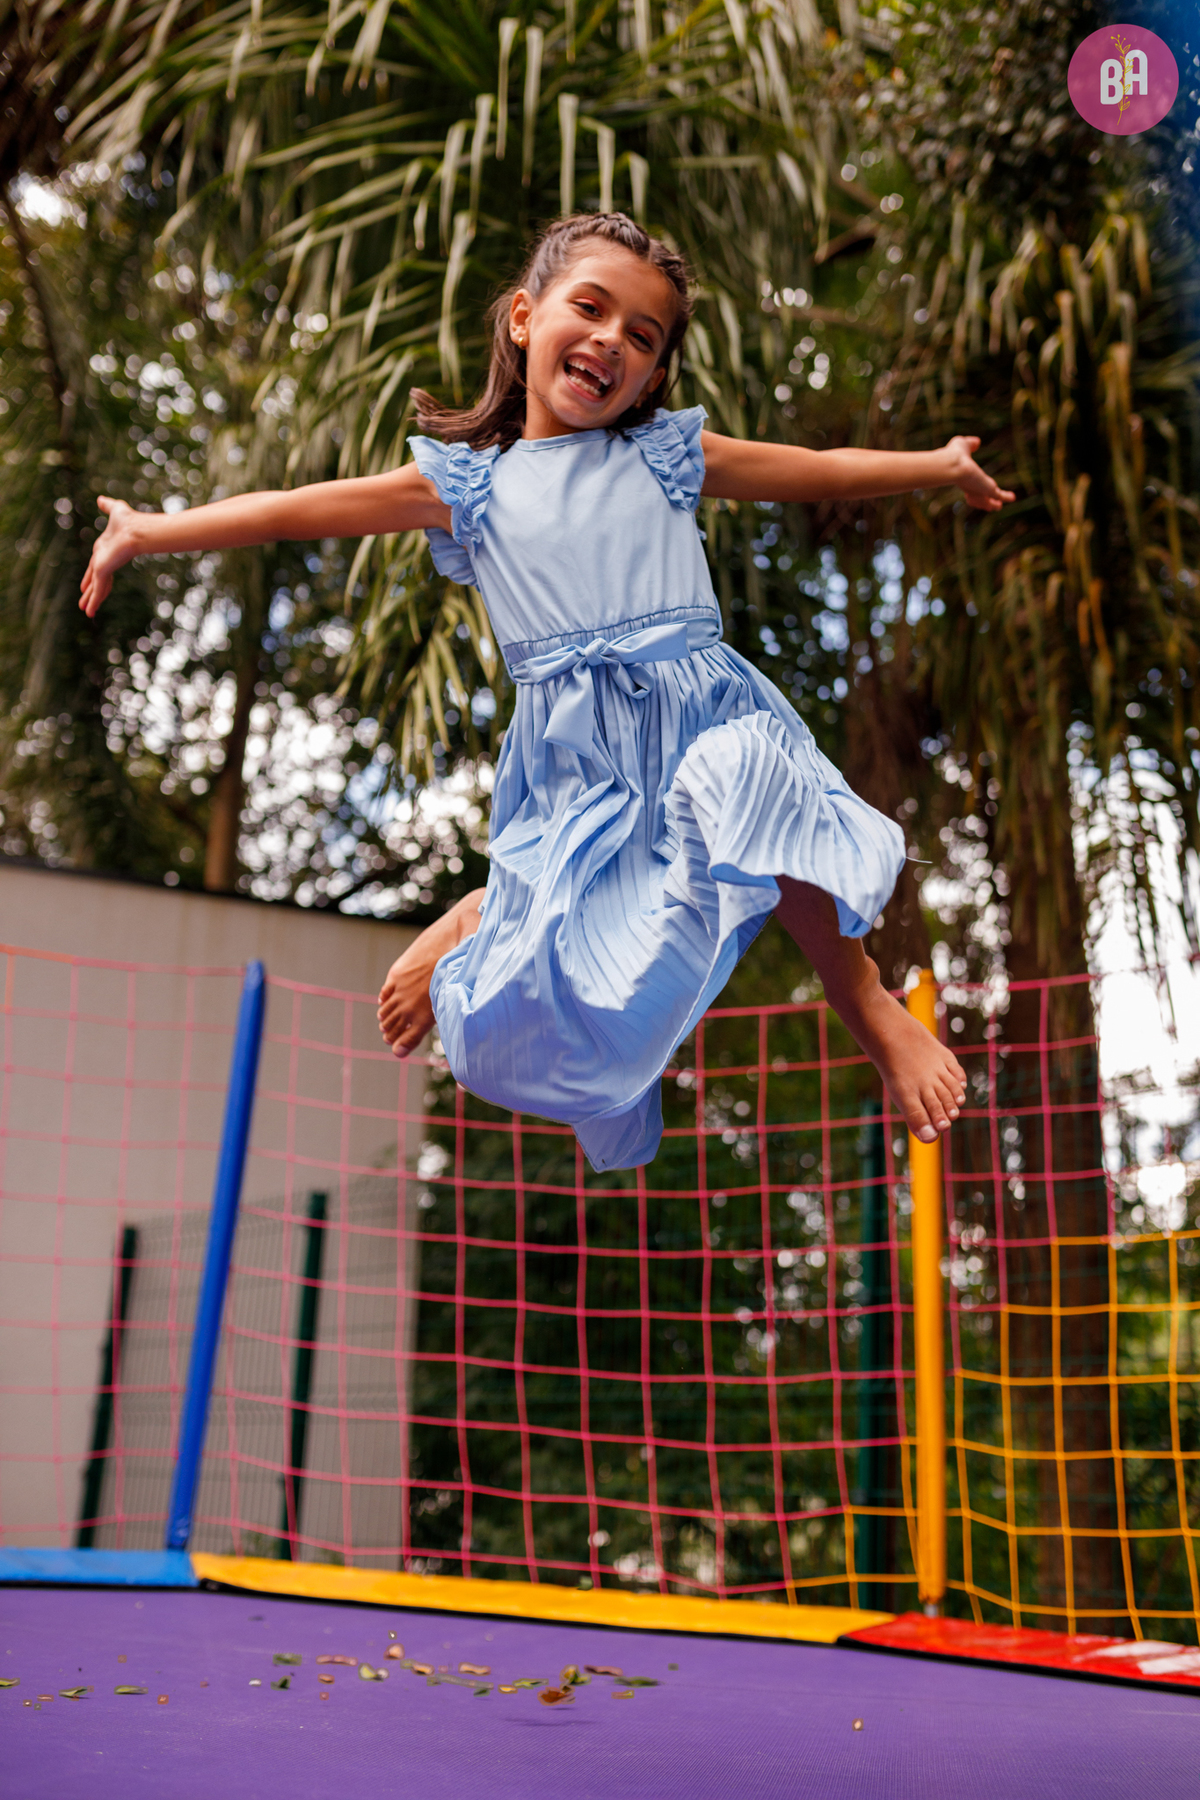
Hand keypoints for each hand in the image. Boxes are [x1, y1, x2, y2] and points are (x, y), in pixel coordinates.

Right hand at [79, 496, 142, 617]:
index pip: (96, 564)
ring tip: (86, 612)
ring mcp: (105, 567)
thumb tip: (101, 499)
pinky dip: (94, 602)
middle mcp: (104, 559)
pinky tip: (89, 613)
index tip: (87, 582)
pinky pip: (97, 590)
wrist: (137, 531)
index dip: (92, 574)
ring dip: (91, 600)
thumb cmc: (130, 521)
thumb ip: (108, 506)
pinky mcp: (104, 571)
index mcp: (105, 548)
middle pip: (96, 579)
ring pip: (97, 588)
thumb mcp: (115, 510)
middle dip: (90, 591)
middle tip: (85, 602)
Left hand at [942, 436, 1014, 511]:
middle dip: (980, 501)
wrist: (954, 465)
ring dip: (991, 504)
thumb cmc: (954, 454)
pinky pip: (999, 495)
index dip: (971, 489)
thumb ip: (970, 444)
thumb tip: (977, 442)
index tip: (970, 494)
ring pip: (986, 500)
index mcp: (963, 478)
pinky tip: (1012, 498)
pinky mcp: (989, 490)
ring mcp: (979, 490)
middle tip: (987, 505)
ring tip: (998, 507)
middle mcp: (970, 486)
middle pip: (976, 497)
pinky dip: (1006, 497)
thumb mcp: (962, 445)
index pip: (968, 486)